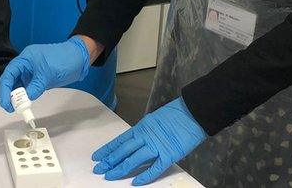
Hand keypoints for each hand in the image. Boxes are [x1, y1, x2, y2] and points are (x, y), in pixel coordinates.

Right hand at [0, 36, 91, 111]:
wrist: (80, 58)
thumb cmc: (63, 60)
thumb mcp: (48, 74)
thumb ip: (35, 87)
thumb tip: (25, 100)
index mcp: (25, 59)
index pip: (9, 73)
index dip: (4, 89)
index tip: (6, 103)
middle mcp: (26, 65)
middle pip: (11, 80)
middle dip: (9, 94)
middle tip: (10, 108)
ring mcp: (32, 72)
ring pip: (19, 85)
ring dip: (17, 96)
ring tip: (17, 108)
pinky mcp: (39, 78)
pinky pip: (28, 88)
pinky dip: (26, 96)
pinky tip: (25, 103)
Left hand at [92, 97, 206, 185]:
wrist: (194, 111)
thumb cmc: (177, 114)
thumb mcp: (155, 119)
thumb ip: (145, 131)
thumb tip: (137, 141)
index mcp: (142, 127)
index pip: (120, 140)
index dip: (108, 149)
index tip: (97, 156)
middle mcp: (146, 136)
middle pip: (123, 150)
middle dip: (109, 160)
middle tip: (98, 169)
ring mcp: (157, 146)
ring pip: (134, 159)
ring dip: (121, 168)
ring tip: (109, 175)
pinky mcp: (169, 155)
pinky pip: (155, 168)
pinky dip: (145, 176)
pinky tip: (135, 182)